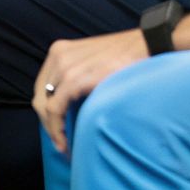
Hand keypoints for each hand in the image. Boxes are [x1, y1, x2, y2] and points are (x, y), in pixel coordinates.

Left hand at [31, 29, 148, 152]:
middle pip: (40, 97)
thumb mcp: (94, 62)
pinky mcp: (75, 78)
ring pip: (44, 105)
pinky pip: (55, 108)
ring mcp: (66, 65)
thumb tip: (68, 107)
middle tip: (61, 143)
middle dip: (47, 123)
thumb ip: (77, 76)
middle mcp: (59, 55)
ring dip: (52, 129)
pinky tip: (65, 142)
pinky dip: (56, 128)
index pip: (42, 87)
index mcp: (60, 51)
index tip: (56, 130)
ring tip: (65, 146)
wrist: (149, 44)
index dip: (45, 112)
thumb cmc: (127, 58)